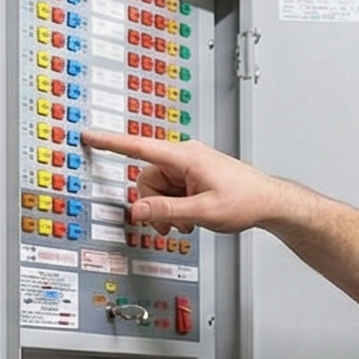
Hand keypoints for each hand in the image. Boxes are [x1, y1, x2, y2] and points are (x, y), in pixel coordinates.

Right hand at [79, 129, 285, 234]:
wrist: (269, 202)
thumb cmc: (246, 199)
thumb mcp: (202, 211)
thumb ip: (166, 211)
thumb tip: (138, 210)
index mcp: (184, 156)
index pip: (138, 147)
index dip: (110, 142)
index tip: (88, 135)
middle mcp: (184, 157)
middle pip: (147, 179)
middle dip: (155, 204)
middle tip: (174, 222)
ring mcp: (189, 167)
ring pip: (158, 189)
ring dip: (167, 209)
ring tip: (189, 221)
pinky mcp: (193, 177)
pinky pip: (171, 192)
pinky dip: (176, 207)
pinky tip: (193, 216)